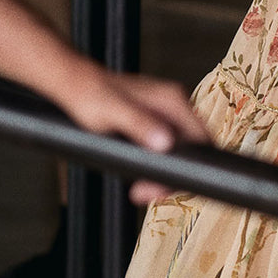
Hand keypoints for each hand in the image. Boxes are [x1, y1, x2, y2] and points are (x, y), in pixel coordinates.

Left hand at [52, 63, 209, 204]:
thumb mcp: (114, 113)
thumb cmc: (91, 96)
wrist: (75, 86)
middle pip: (193, 148)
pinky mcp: (155, 123)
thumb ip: (140, 125)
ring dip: (165, 173)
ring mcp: (166, 115)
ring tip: (140, 189)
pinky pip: (167, 149)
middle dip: (175, 175)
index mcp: (172, 102)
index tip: (170, 183)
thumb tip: (165, 142)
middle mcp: (174, 107)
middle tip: (147, 192)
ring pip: (180, 151)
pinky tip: (139, 176)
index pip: (202, 139)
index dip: (194, 165)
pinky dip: (157, 165)